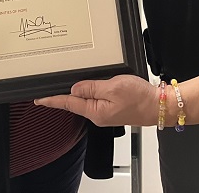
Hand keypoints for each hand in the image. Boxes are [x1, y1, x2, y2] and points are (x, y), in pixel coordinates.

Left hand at [35, 74, 157, 126]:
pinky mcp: (113, 109)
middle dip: (63, 94)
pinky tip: (90, 86)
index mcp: (95, 111)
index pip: (68, 103)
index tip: (38, 99)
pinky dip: (90, 92)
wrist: (159, 106)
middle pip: (76, 102)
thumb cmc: (140, 97)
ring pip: (86, 100)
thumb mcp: (113, 87)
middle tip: (49, 86)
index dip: (52, 100)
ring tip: (68, 83)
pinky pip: (96, 99)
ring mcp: (106, 113)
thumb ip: (91, 88)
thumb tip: (74, 89)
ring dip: (78, 92)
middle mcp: (98, 115)